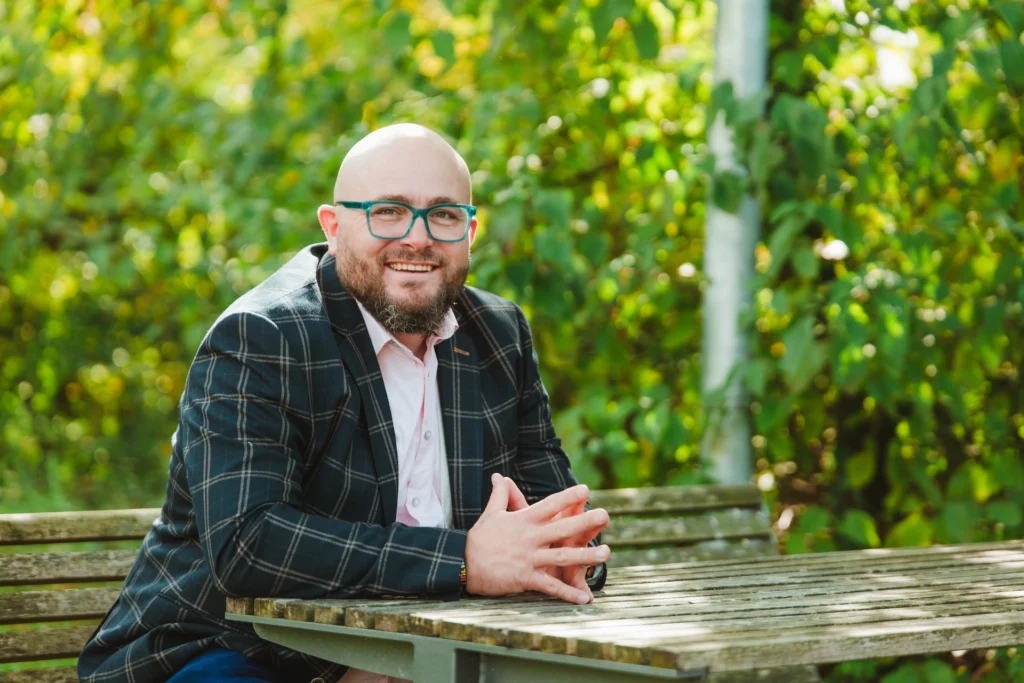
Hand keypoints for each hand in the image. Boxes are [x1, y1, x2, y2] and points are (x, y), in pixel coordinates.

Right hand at [465, 473, 609, 603]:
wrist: (464, 563)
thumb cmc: (480, 538)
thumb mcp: (491, 513)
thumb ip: (500, 494)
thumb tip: (498, 476)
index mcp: (523, 520)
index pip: (549, 505)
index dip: (567, 497)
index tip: (585, 489)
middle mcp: (529, 538)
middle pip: (561, 528)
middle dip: (584, 522)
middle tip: (606, 515)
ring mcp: (528, 558)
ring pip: (562, 557)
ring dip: (585, 556)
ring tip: (606, 553)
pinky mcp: (525, 578)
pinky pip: (550, 586)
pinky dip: (568, 593)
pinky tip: (585, 598)